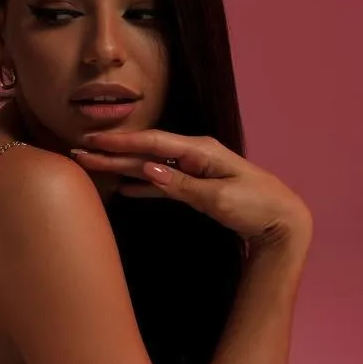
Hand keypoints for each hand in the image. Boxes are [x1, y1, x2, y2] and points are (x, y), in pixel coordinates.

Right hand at [71, 127, 311, 247]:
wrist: (283, 222)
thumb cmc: (256, 206)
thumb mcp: (219, 197)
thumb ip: (182, 185)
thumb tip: (148, 170)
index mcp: (200, 151)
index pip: (152, 144)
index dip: (120, 143)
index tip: (92, 141)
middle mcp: (195, 156)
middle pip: (145, 152)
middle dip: (112, 153)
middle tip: (79, 151)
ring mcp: (195, 170)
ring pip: (150, 166)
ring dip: (122, 167)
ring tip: (93, 164)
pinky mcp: (197, 187)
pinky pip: (162, 182)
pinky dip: (142, 184)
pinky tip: (125, 187)